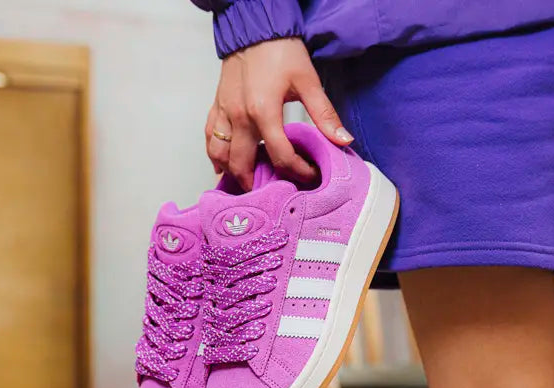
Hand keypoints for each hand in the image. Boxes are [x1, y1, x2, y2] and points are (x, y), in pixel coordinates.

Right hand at [205, 37, 353, 189]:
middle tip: (272, 192)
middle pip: (242, 164)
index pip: (281, 156)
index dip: (298, 171)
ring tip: (246, 183)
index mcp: (264, 112)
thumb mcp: (308, 81)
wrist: (255, 28)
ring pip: (219, 154)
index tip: (310, 175)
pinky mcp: (217, 105)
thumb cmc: (281, 51)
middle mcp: (239, 117)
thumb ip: (324, 114)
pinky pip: (210, 136)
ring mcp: (225, 112)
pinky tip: (221, 164)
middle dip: (257, 183)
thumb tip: (343, 140)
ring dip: (231, 173)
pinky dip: (214, 154)